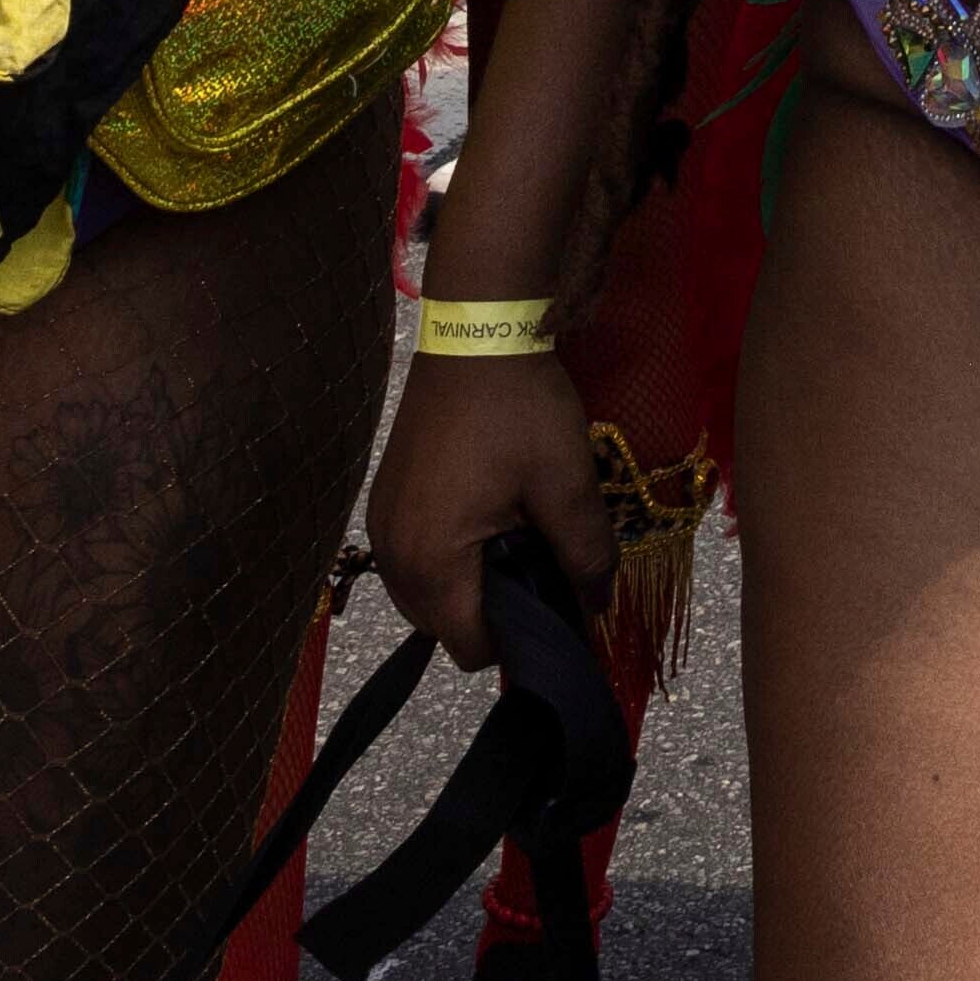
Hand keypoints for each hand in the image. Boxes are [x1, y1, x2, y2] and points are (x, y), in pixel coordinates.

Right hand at [366, 346, 617, 659]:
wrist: (475, 332)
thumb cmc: (520, 410)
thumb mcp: (565, 483)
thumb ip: (584, 555)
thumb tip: (597, 610)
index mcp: (431, 563)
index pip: (472, 647)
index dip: (521, 637)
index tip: (555, 599)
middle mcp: (393, 556)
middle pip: (445, 627)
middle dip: (495, 610)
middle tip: (538, 558)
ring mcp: (382, 527)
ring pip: (428, 595)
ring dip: (471, 582)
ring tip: (514, 532)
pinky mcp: (385, 501)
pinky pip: (415, 559)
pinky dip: (449, 555)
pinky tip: (485, 513)